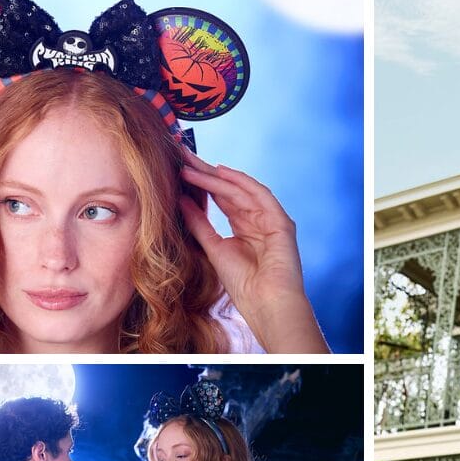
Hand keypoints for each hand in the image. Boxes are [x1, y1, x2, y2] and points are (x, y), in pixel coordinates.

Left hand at [178, 150, 328, 352]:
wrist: (267, 305)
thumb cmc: (244, 286)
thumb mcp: (213, 248)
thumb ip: (200, 224)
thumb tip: (181, 200)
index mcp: (245, 229)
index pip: (222, 199)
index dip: (201, 183)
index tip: (178, 169)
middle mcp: (259, 221)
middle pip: (230, 190)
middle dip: (206, 173)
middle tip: (181, 155)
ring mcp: (271, 220)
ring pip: (242, 190)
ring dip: (216, 177)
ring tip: (190, 166)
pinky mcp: (281, 223)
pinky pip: (260, 196)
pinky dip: (242, 182)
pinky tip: (222, 172)